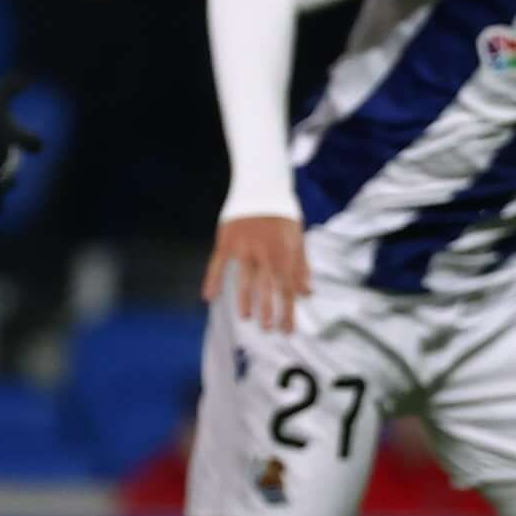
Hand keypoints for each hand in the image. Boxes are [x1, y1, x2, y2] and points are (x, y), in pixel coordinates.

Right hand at [207, 213, 312, 334]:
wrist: (261, 185)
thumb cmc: (282, 214)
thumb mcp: (298, 238)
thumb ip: (301, 266)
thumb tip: (307, 293)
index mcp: (284, 252)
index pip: (287, 287)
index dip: (288, 311)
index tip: (287, 330)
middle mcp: (264, 251)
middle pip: (267, 285)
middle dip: (268, 309)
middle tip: (267, 329)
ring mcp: (244, 246)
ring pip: (243, 277)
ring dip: (244, 299)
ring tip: (246, 317)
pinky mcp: (226, 240)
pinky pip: (217, 264)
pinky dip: (211, 280)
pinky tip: (208, 298)